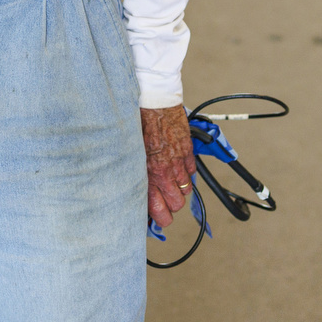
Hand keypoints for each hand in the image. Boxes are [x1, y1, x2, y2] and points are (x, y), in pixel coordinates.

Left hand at [141, 105, 195, 229]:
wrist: (154, 102)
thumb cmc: (138, 125)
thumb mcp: (129, 153)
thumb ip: (134, 174)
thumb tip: (136, 190)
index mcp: (148, 175)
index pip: (160, 211)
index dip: (161, 219)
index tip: (159, 217)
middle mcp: (164, 172)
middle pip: (177, 205)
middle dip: (172, 205)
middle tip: (164, 197)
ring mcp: (178, 162)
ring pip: (186, 190)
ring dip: (179, 188)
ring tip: (170, 179)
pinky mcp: (187, 152)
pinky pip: (192, 172)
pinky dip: (186, 172)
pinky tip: (177, 165)